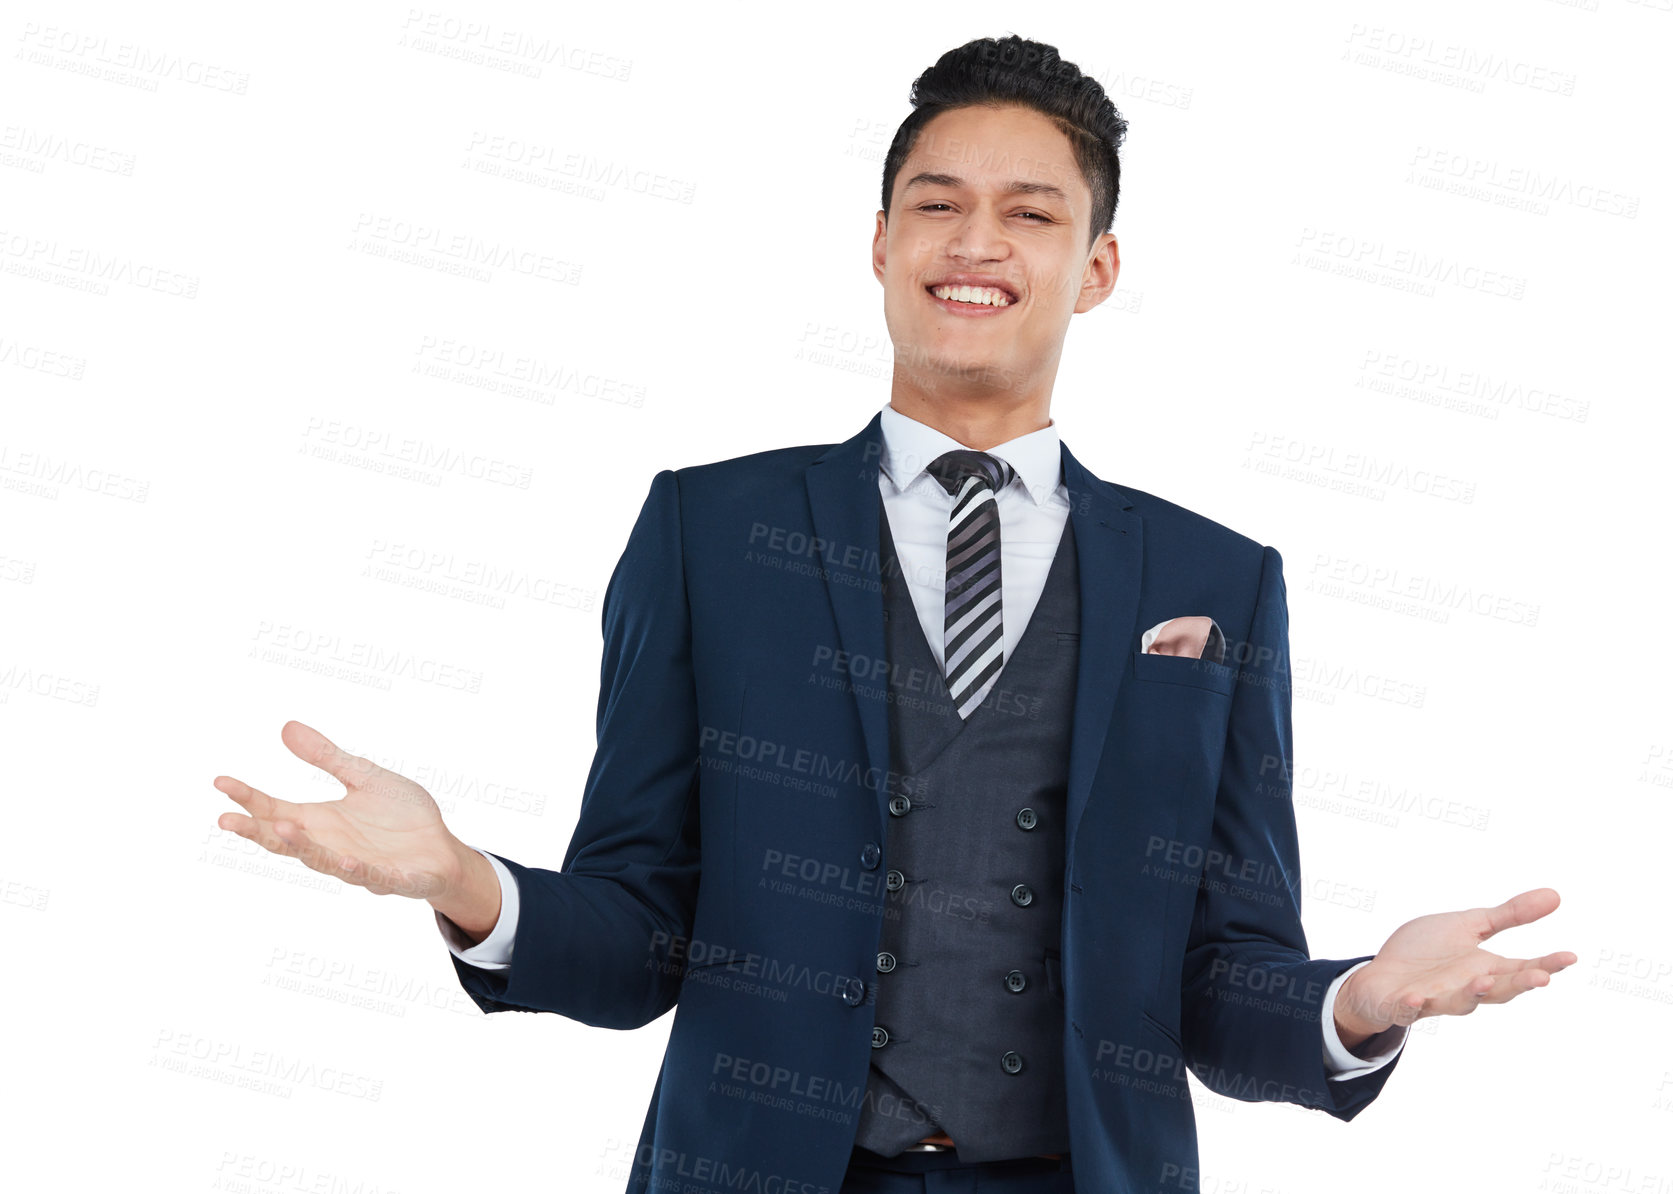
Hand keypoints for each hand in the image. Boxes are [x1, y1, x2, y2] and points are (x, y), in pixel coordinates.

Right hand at [215, 720, 466, 899]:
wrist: (444, 848)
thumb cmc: (401, 817)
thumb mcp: (364, 778)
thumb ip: (327, 758)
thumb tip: (286, 727)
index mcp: (322, 822)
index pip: (275, 810)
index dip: (249, 798)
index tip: (220, 781)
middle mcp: (332, 846)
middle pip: (286, 842)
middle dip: (257, 831)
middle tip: (225, 819)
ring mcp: (360, 866)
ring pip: (324, 860)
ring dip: (302, 847)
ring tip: (280, 827)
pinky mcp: (394, 878)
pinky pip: (374, 877)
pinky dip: (359, 871)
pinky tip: (346, 861)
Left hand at [1334, 887, 1575, 1044]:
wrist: (1381, 977)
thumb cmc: (1427, 953)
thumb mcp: (1468, 926)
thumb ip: (1508, 916)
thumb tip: (1555, 895)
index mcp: (1483, 969)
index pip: (1520, 969)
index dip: (1545, 964)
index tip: (1570, 956)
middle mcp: (1464, 989)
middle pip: (1497, 990)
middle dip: (1518, 985)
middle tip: (1541, 978)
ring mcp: (1435, 999)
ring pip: (1458, 1003)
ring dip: (1470, 995)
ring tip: (1483, 982)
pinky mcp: (1402, 1005)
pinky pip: (1407, 1009)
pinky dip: (1412, 1005)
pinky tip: (1415, 998)